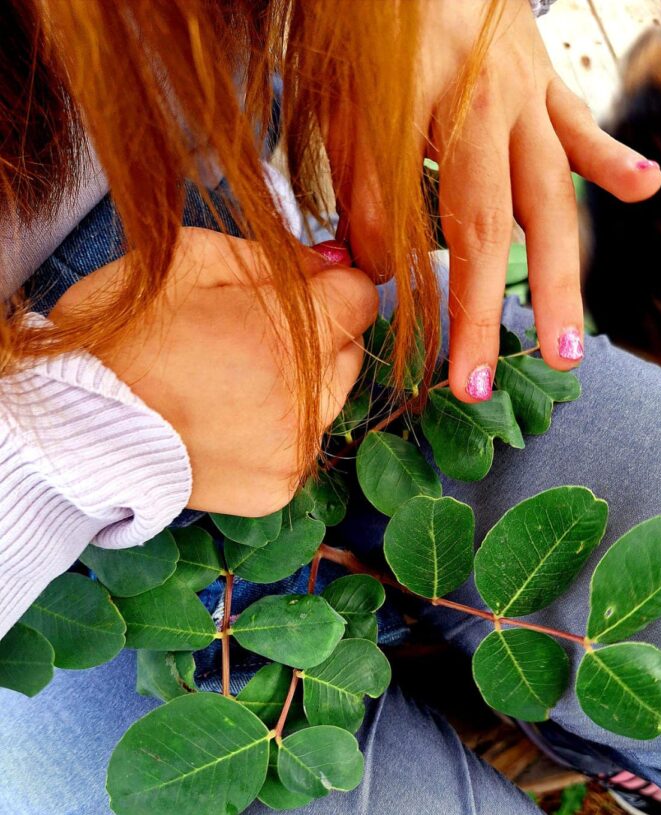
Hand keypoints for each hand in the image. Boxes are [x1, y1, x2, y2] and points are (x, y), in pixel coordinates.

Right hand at [52, 228, 376, 515]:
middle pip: (349, 350)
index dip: (331, 286)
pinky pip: (301, 444)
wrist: (76, 426)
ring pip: (332, 400)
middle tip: (252, 334)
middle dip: (316, 334)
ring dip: (301, 383)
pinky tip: (229, 418)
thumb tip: (332, 265)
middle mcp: (304, 403)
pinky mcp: (278, 489)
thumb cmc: (123, 338)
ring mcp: (293, 452)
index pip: (361, 298)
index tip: (300, 290)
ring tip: (235, 379)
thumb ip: (274, 256)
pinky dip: (278, 429)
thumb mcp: (188, 260)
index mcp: (286, 338)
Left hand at [332, 0, 660, 399]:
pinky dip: (609, 160)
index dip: (460, 313)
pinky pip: (577, 126)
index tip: (459, 380)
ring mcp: (527, 95)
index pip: (453, 235)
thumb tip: (373, 270)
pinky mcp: (543, 80)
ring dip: (564, 272)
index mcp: (438, 117)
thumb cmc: (370, 26)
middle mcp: (493, 111)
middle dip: (517, 308)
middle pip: (510, 226)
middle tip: (525, 379)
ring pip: (553, 195)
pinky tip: (645, 189)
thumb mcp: (349, 104)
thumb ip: (363, 189)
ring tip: (570, 341)